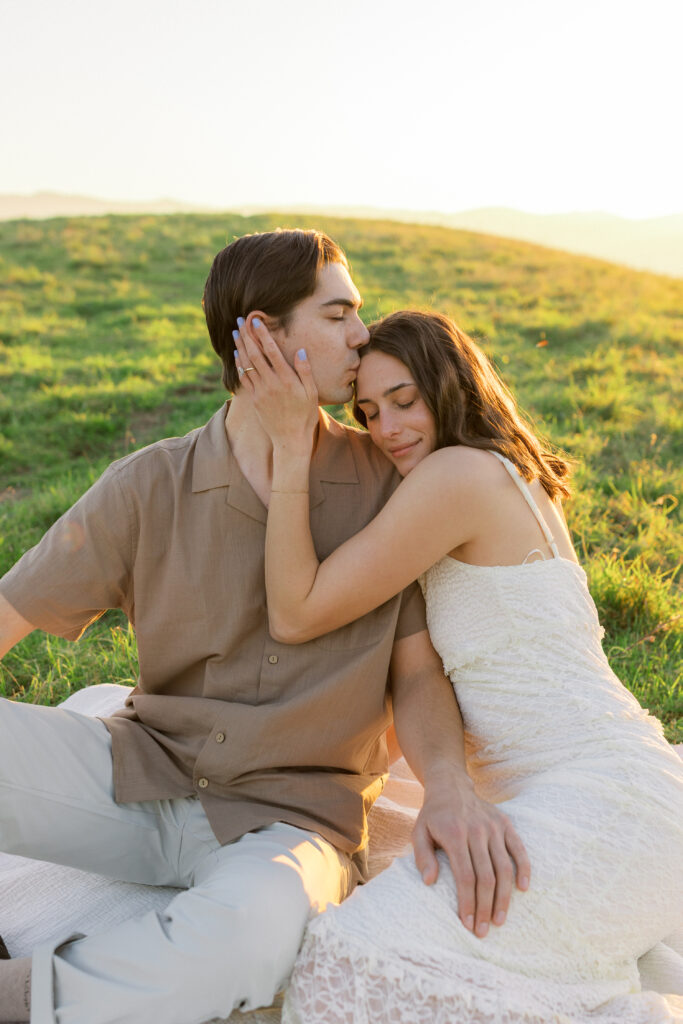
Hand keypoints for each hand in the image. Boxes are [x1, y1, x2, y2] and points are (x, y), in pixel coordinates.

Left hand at [233, 316, 318, 452]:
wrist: (290, 439)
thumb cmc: (305, 415)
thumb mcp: (312, 393)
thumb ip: (305, 371)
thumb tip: (300, 350)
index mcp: (287, 379)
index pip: (272, 351)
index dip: (263, 334)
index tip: (257, 321)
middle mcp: (271, 383)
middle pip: (255, 354)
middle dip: (247, 335)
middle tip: (240, 320)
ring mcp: (261, 392)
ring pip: (247, 364)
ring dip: (240, 346)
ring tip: (235, 332)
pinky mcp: (254, 400)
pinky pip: (244, 378)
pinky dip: (239, 364)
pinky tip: (237, 354)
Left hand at [412, 771, 529, 937]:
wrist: (451, 786)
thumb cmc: (433, 816)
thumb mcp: (418, 832)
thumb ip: (422, 856)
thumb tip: (429, 882)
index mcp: (454, 833)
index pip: (465, 875)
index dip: (468, 902)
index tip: (467, 924)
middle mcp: (477, 830)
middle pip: (486, 876)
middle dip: (485, 907)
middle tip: (483, 931)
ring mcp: (494, 827)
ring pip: (504, 868)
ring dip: (504, 897)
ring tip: (500, 920)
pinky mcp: (506, 824)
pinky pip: (519, 849)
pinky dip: (524, 869)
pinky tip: (523, 889)